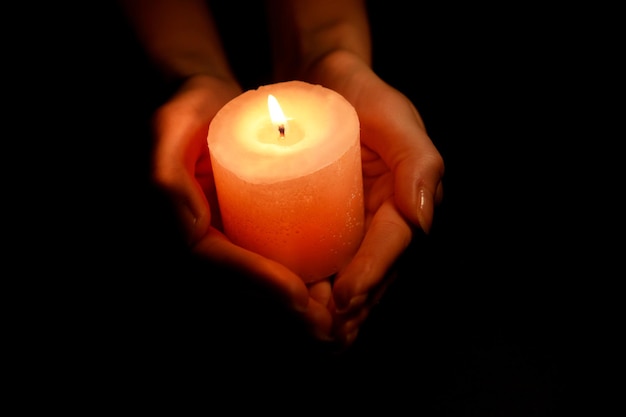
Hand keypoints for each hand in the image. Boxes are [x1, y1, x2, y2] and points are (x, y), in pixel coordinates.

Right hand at [151, 74, 334, 342]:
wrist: (217, 106)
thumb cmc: (196, 107)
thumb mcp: (175, 122)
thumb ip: (167, 168)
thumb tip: (192, 230)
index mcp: (176, 222)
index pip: (214, 264)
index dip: (255, 283)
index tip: (298, 294)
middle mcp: (198, 240)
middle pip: (237, 290)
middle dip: (279, 311)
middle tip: (326, 322)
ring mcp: (223, 243)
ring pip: (255, 292)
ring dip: (292, 314)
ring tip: (335, 320)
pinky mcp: (246, 239)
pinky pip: (269, 276)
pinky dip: (296, 296)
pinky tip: (330, 302)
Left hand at [307, 52, 444, 349]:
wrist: (326, 85)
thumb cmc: (364, 97)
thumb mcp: (395, 119)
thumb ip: (417, 162)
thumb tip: (421, 221)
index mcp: (409, 202)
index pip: (393, 248)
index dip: (371, 275)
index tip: (342, 297)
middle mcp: (388, 222)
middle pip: (376, 275)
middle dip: (353, 307)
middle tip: (321, 328)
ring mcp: (361, 228)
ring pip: (354, 279)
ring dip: (336, 311)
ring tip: (308, 329)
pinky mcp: (333, 228)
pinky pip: (331, 266)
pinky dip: (319, 291)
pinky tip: (296, 309)